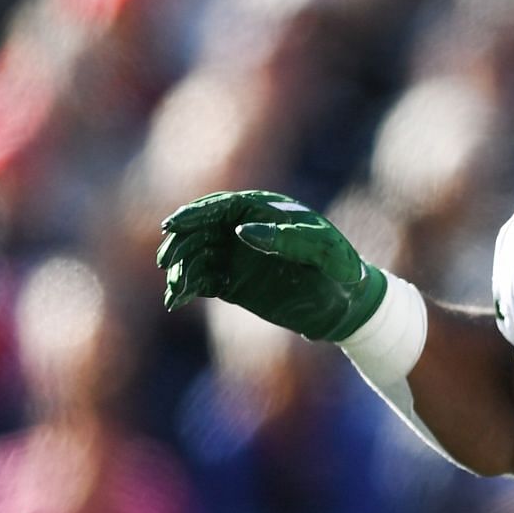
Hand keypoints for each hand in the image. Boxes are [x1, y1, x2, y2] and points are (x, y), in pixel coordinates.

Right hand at [156, 190, 385, 340]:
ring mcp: (235, 256)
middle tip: (168, 261)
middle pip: (199, 231)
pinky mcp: (232, 283)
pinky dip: (186, 288)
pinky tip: (177, 299)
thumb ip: (287, 238)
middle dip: (180, 243)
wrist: (345, 305)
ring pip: (196, 256)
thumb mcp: (323, 252)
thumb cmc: (341, 270)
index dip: (193, 214)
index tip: (172, 226)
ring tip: (177, 287)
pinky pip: (201, 281)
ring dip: (181, 269)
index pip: (220, 207)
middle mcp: (243, 229)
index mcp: (263, 210)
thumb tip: (243, 230)